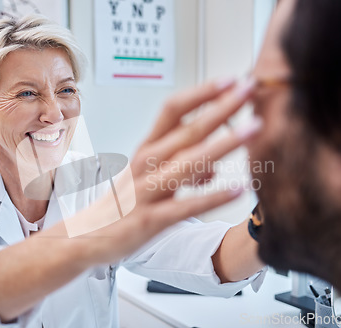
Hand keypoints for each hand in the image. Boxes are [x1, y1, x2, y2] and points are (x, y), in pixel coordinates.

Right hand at [60, 78, 260, 263]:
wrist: (86, 236)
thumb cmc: (121, 202)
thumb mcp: (148, 175)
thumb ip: (182, 164)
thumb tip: (214, 161)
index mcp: (147, 148)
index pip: (173, 110)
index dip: (202, 92)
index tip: (230, 79)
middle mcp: (146, 163)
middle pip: (186, 129)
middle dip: (222, 107)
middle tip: (249, 89)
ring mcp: (147, 190)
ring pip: (188, 162)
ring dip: (223, 143)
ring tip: (254, 129)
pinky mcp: (150, 219)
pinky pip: (185, 206)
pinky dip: (213, 196)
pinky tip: (239, 189)